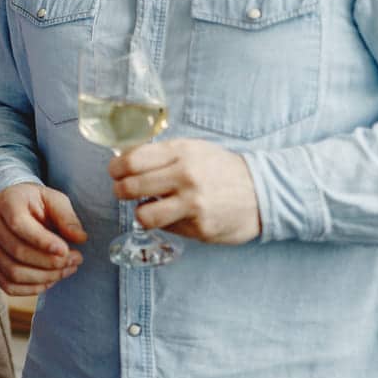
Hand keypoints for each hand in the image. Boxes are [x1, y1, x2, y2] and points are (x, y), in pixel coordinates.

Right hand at [0, 183, 85, 295]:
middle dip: (50, 262)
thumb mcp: (55, 200)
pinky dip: (32, 289)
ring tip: (67, 269)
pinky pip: (8, 286)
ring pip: (13, 273)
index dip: (42, 241)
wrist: (15, 207)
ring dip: (45, 277)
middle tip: (76, 259)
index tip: (65, 250)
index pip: (18, 224)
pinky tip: (51, 280)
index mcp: (6, 202)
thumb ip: (67, 217)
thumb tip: (80, 238)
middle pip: (17, 252)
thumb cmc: (37, 203)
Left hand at [109, 138, 260, 243]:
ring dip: (139, 213)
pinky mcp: (200, 227)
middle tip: (122, 191)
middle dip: (120, 191)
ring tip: (145, 208)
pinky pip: (167, 228)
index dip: (116, 169)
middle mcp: (185, 176)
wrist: (262, 191)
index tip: (114, 172)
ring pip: (144, 215)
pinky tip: (174, 216)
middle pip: (131, 187)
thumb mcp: (193, 149)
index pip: (132, 161)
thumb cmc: (221, 168)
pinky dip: (165, 223)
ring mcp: (193, 204)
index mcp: (181, 152)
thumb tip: (125, 160)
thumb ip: (162, 154)